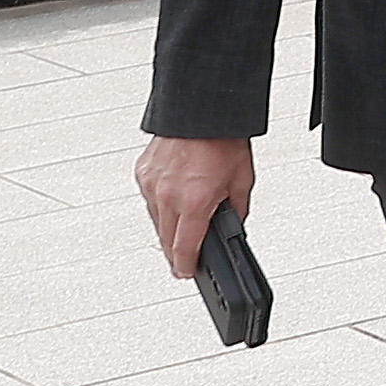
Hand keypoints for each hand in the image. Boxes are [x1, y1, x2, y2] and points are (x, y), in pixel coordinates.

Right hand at [136, 133, 254, 279]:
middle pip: (166, 240)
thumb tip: (232, 228)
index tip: (186, 273)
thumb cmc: (224, 141)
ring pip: (156, 221)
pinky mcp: (142, 174)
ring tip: (183, 231)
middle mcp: (168, 195)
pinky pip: (149, 200)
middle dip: (176, 253)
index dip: (185, 266)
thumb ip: (236, 211)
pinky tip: (174, 203)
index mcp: (194, 201)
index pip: (184, 248)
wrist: (203, 111)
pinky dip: (161, 206)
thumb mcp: (242, 181)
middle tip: (185, 260)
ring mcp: (151, 184)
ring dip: (168, 230)